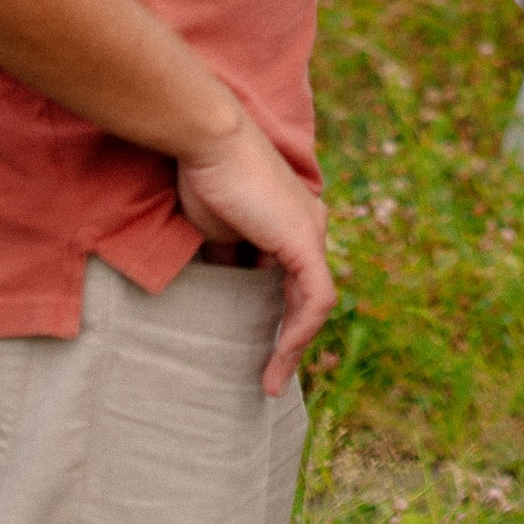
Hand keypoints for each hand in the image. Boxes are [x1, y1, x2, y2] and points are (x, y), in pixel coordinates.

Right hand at [176, 108, 335, 395]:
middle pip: (305, 295)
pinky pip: (316, 298)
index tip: (258, 355)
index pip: (291, 281)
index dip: (279, 319)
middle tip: (268, 377)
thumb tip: (221, 298)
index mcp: (291, 221)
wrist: (209, 143)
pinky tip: (279, 358)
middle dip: (288, 339)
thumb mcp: (217, 232)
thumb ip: (228, 261)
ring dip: (293, 345)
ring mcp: (311, 231)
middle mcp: (310, 225)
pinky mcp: (305, 240)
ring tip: (270, 381)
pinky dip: (299, 332)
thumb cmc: (207, 178)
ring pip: (314, 302)